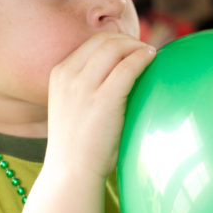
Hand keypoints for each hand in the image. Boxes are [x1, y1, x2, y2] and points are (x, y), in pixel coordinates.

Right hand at [44, 32, 155, 180]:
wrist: (71, 172)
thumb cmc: (78, 141)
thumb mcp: (72, 103)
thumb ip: (87, 82)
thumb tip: (119, 66)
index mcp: (60, 73)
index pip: (92, 43)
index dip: (116, 40)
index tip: (130, 48)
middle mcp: (68, 75)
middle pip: (104, 40)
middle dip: (127, 40)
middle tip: (143, 49)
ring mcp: (83, 87)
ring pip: (115, 48)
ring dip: (137, 46)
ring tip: (150, 53)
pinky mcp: (103, 100)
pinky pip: (128, 67)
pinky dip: (142, 58)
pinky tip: (152, 59)